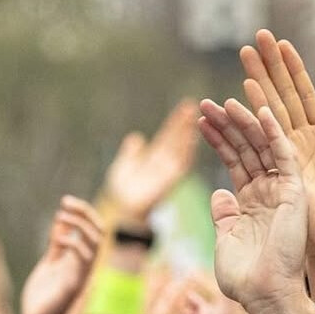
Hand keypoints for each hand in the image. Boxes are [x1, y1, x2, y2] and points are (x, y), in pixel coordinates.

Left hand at [18, 196, 103, 313]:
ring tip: (61, 213)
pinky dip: (73, 243)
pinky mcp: (74, 285)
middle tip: (65, 201)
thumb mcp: (49, 264)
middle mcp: (85, 266)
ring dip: (81, 224)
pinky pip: (83, 259)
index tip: (65, 201)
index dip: (83, 213)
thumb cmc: (42, 297)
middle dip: (85, 212)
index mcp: (79, 259)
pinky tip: (58, 238)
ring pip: (96, 242)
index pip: (93, 229)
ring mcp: (81, 275)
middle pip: (99, 231)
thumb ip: (57, 245)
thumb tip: (62, 219)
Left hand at [103, 99, 198, 220]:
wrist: (122, 209)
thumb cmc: (122, 192)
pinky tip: (191, 138)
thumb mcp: (123, 166)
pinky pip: (181, 163)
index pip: (167, 136)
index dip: (175, 122)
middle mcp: (164, 163)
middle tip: (193, 105)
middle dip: (184, 123)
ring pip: (180, 148)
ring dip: (187, 132)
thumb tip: (136, 137)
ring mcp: (168, 171)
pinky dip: (186, 150)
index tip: (184, 107)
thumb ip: (130, 152)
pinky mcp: (171, 180)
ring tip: (192, 115)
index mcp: (154, 159)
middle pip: (176, 139)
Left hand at [198, 100, 308, 312]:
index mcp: (250, 202)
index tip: (201, 122)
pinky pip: (283, 155)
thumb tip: (218, 193)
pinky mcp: (293, 191)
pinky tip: (259, 112)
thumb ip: (224, 215)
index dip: (218, 141)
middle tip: (205, 104)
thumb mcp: (226, 240)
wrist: (263, 293)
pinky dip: (272, 133)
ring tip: (222, 103)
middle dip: (225, 125)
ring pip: (261, 146)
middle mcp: (267, 192)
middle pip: (245, 149)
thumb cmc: (244, 276)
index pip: (233, 162)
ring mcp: (281, 189)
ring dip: (243, 122)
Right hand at [240, 29, 314, 258]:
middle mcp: (300, 145)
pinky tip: (234, 103)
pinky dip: (245, 124)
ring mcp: (286, 159)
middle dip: (266, 69)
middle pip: (279, 99)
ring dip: (249, 92)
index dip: (293, 70)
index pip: (305, 96)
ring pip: (264, 117)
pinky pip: (258, 145)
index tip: (281, 44)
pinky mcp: (277, 177)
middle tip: (252, 42)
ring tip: (239, 63)